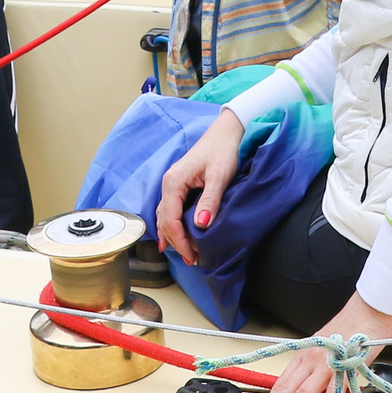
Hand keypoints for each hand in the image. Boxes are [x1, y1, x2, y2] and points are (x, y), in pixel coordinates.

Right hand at [155, 110, 244, 265]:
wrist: (227, 131)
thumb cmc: (224, 150)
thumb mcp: (219, 176)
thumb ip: (210, 200)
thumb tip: (201, 224)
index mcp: (174, 182)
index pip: (170, 220)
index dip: (180, 241)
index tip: (193, 257)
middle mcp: (168, 183)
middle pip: (164, 221)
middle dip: (176, 242)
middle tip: (193, 260)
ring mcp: (172, 183)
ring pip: (164, 216)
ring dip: (173, 236)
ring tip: (186, 253)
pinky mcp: (179, 183)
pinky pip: (169, 209)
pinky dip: (171, 225)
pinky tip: (173, 236)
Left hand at [254, 295, 391, 392]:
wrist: (368, 312)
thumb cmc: (350, 327)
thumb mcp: (325, 347)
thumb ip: (317, 367)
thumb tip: (313, 386)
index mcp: (304, 354)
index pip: (281, 382)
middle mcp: (310, 359)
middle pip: (286, 390)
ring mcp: (325, 364)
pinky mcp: (342, 368)